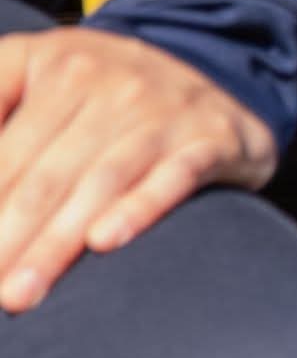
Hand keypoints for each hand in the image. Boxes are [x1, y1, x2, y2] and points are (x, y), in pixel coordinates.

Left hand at [0, 25, 276, 314]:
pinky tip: (107, 241)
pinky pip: (172, 177)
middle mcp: (107, 79)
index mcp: (50, 62)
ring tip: (18, 294)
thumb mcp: (35, 74)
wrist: (215, 72)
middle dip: (3, 238)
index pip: (1, 147)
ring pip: (98, 182)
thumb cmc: (100, 92)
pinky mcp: (211, 137)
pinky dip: (141, 208)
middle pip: (40, 175)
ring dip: (54, 243)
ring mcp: (163, 108)